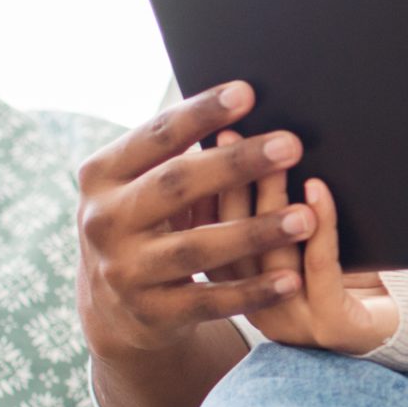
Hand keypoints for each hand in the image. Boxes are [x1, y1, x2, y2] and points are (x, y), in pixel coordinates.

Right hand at [75, 82, 311, 358]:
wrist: (113, 307)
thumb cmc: (146, 221)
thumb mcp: (140, 185)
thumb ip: (175, 153)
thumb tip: (244, 102)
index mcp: (101, 176)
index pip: (155, 136)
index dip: (200, 114)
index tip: (247, 92)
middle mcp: (104, 221)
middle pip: (177, 186)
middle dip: (236, 164)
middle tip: (291, 145)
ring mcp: (125, 271)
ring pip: (198, 248)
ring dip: (255, 232)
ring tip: (305, 218)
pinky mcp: (152, 313)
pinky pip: (210, 301)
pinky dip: (252, 292)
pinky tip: (292, 279)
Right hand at [220, 157, 401, 353]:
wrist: (405, 326)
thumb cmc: (352, 274)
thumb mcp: (303, 239)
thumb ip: (275, 210)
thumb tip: (254, 148)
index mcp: (242, 290)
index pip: (211, 239)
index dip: (206, 192)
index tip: (206, 146)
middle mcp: (259, 308)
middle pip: (236, 243)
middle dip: (236, 185)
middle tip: (237, 139)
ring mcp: (294, 322)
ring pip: (275, 254)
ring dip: (275, 200)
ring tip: (279, 158)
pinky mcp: (331, 326)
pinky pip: (319, 268)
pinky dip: (320, 225)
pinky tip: (318, 191)